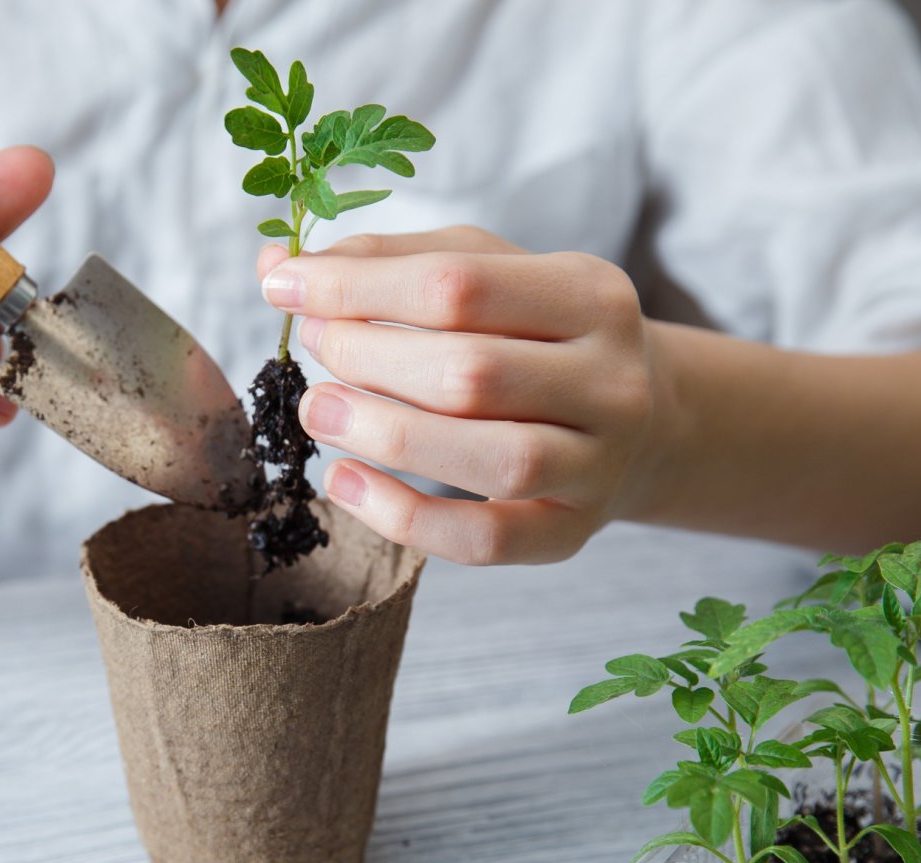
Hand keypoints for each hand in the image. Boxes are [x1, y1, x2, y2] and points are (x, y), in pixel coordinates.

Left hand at [256, 227, 662, 564]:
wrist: (642, 420)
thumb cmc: (536, 336)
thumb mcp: (484, 273)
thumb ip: (387, 264)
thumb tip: (278, 267)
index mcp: (590, 293)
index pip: (459, 284)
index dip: (357, 286)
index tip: (285, 285)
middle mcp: (611, 380)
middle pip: (472, 373)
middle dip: (367, 358)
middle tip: (314, 349)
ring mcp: (599, 464)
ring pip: (492, 459)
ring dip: (383, 434)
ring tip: (317, 410)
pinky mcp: (570, 532)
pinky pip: (486, 540)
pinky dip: (404, 517)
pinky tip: (344, 482)